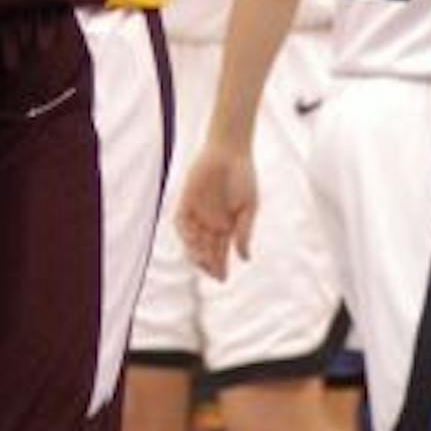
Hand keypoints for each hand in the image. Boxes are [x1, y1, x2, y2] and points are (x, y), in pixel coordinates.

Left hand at [176, 142, 256, 281]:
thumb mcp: (249, 208)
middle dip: (207, 264)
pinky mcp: (186, 200)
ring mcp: (197, 211)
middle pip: (205, 250)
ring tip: (202, 260)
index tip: (222, 278)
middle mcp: (210, 221)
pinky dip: (185, 233)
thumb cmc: (243, 177)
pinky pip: (181, 221)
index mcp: (226, 225)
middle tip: (212, 273)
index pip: (220, 252)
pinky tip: (192, 241)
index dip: (220, 266)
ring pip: (191, 239)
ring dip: (195, 251)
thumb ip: (245, 232)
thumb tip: (245, 258)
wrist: (230, 151)